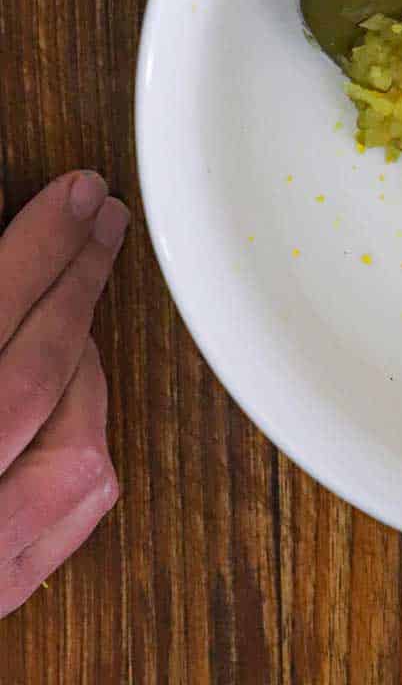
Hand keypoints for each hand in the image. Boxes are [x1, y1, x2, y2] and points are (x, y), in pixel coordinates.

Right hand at [0, 172, 128, 616]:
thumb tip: (10, 242)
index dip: (40, 246)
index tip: (76, 193)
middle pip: (36, 368)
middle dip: (78, 278)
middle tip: (100, 218)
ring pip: (75, 439)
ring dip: (84, 360)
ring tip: (71, 308)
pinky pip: (81, 498)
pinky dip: (87, 430)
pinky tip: (74, 391)